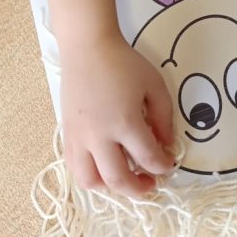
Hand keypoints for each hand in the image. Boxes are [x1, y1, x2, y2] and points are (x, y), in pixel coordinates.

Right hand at [60, 34, 174, 197]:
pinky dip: (90, 174)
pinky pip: (74, 167)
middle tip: (151, 183)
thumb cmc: (123, 63)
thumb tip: (165, 144)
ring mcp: (79, 137)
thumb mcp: (154, 85)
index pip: (148, 158)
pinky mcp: (67, 134)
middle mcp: (99, 136)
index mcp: (125, 122)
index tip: (169, 164)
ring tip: (123, 176)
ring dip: (110, 187)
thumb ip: (163, 118)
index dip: (163, 166)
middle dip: (139, 188)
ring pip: (90, 181)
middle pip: (118, 179)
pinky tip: (103, 165)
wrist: (87, 48)